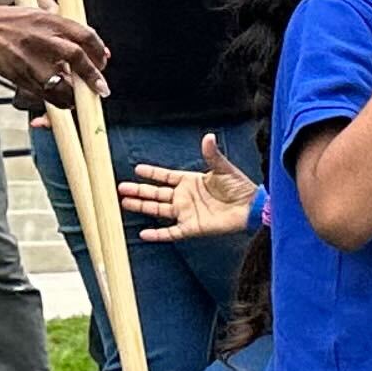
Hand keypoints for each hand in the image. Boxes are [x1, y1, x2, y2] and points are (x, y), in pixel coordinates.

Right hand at [0, 0, 107, 106]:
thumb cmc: (12, 23)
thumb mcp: (42, 17)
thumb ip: (68, 31)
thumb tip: (97, 50)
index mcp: (50, 22)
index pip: (85, 35)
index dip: (99, 51)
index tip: (103, 61)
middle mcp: (42, 39)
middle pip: (77, 58)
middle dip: (93, 76)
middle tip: (101, 88)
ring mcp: (30, 59)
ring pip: (61, 83)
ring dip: (74, 95)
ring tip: (78, 96)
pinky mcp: (19, 76)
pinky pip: (45, 95)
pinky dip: (57, 100)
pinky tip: (62, 98)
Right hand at [122, 132, 257, 241]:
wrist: (251, 207)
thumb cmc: (239, 187)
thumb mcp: (223, 169)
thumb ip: (212, 154)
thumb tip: (208, 136)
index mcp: (190, 181)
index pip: (165, 177)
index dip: (152, 173)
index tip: (137, 169)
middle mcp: (185, 197)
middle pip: (156, 193)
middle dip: (139, 190)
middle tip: (120, 188)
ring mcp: (186, 212)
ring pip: (158, 210)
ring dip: (142, 206)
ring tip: (124, 203)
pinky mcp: (192, 227)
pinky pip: (171, 232)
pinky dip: (158, 234)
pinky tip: (143, 234)